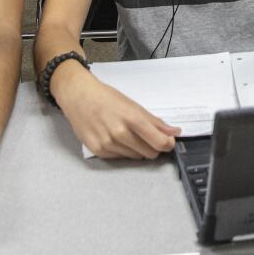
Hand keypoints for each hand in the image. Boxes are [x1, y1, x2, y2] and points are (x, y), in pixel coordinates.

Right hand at [55, 66, 181, 158]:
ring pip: (135, 157)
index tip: (168, 141)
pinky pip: (120, 158)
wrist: (79, 96)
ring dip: (137, 149)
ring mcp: (108, 144)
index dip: (168, 144)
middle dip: (152, 147)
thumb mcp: (132, 105)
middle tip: (146, 136)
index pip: (159, 142)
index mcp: (132, 118)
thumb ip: (154, 121)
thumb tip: (175, 132)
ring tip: (127, 134)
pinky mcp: (98, 151)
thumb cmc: (106, 98)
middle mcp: (120, 133)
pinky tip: (115, 138)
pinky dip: (122, 151)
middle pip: (149, 153)